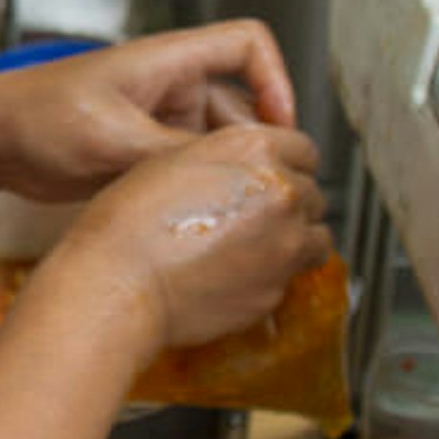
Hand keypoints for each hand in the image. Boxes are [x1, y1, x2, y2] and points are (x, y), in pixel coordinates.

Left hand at [0, 24, 299, 203]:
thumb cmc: (35, 119)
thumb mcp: (111, 140)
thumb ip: (174, 155)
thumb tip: (231, 177)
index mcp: (168, 61)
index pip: (248, 45)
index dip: (275, 80)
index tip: (278, 128)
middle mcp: (170, 86)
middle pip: (242, 107)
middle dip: (252, 148)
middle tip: (259, 191)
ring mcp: (158, 121)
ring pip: (217, 146)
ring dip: (223, 176)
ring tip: (225, 212)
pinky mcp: (143, 153)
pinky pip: (188, 169)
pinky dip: (197, 191)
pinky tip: (197, 222)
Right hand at [50, 124, 329, 350]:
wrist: (121, 281)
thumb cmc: (130, 222)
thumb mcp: (174, 160)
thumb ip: (226, 161)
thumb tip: (246, 173)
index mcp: (255, 150)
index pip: (305, 149)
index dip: (289, 164)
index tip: (278, 175)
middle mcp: (280, 192)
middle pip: (313, 193)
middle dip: (290, 203)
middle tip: (257, 216)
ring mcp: (285, 244)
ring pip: (317, 238)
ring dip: (297, 240)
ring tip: (261, 247)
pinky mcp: (276, 289)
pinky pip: (291, 278)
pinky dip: (274, 276)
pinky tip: (237, 275)